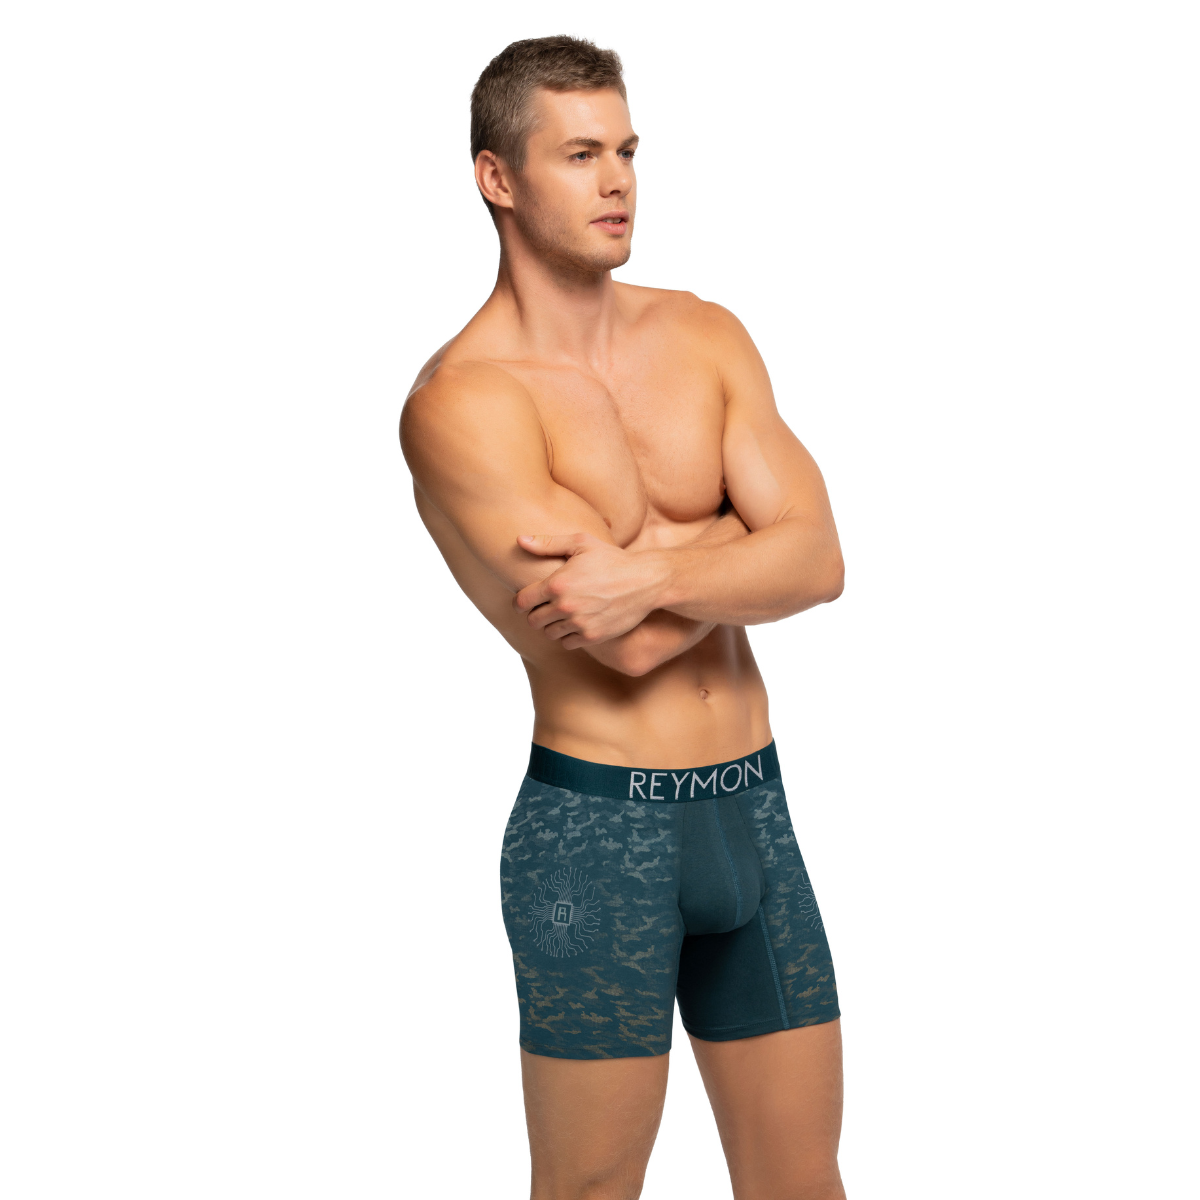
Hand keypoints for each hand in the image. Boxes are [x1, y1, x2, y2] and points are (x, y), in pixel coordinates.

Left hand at [513, 533, 668, 648]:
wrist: (645, 581)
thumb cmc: (613, 559)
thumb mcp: (581, 543)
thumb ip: (548, 543)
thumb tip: (520, 540)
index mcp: (557, 584)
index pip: (522, 601)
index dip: (521, 601)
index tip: (526, 599)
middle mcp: (565, 606)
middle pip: (533, 621)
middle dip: (535, 613)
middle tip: (545, 606)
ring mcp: (579, 623)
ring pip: (549, 633)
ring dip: (552, 625)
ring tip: (562, 614)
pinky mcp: (593, 636)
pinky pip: (567, 643)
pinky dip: (568, 635)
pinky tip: (576, 623)